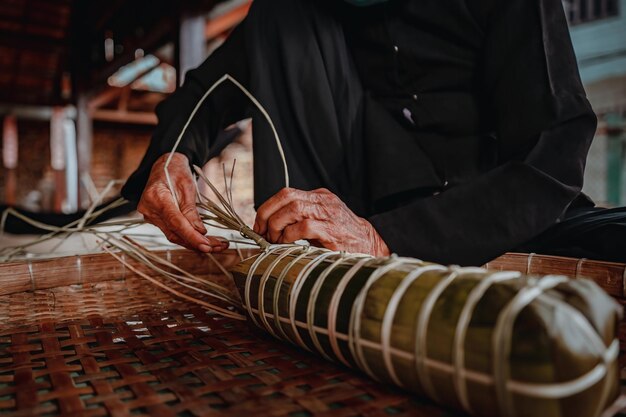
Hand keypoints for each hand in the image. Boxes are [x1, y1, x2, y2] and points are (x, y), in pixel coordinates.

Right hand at [137, 152, 228, 252]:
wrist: (164, 166)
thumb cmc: (176, 172)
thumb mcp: (187, 187)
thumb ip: (191, 210)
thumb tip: (201, 232)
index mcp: (156, 196)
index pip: (175, 222)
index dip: (191, 236)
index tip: (206, 244)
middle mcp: (149, 209)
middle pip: (174, 233)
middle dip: (196, 243)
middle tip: (218, 247)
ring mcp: (150, 216)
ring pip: (174, 236)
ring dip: (194, 243)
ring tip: (215, 246)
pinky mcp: (155, 220)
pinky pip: (172, 232)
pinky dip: (188, 238)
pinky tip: (203, 242)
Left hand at [253, 187, 389, 255]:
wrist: (371, 247)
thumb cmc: (342, 238)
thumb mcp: (321, 221)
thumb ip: (301, 218)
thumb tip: (270, 226)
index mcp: (319, 196)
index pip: (286, 193)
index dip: (267, 207)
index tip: (259, 225)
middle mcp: (324, 201)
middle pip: (287, 197)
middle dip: (268, 215)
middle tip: (263, 233)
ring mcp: (329, 215)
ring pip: (294, 208)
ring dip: (278, 225)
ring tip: (275, 240)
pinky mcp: (332, 231)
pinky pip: (304, 226)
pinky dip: (290, 235)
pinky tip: (288, 244)